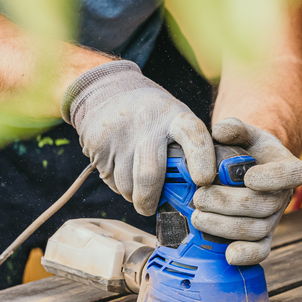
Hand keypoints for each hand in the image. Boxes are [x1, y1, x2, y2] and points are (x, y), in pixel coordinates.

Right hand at [62, 60, 214, 215]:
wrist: (106, 91)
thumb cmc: (153, 117)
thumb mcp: (175, 119)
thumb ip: (188, 150)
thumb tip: (201, 193)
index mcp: (175, 116)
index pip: (193, 136)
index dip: (201, 160)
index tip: (203, 181)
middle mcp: (147, 123)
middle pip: (149, 175)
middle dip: (150, 200)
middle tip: (149, 209)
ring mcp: (120, 133)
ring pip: (127, 184)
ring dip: (133, 194)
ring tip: (137, 184)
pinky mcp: (98, 144)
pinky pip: (110, 180)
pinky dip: (118, 185)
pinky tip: (122, 168)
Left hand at [190, 118, 301, 264]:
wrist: (246, 169)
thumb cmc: (245, 149)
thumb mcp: (242, 132)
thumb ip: (233, 127)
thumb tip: (219, 132)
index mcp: (288, 167)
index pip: (290, 175)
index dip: (272, 179)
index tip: (248, 177)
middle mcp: (284, 196)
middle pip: (264, 206)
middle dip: (229, 203)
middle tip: (200, 197)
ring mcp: (274, 219)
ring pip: (256, 229)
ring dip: (224, 226)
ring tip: (197, 216)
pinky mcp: (262, 237)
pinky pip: (261, 251)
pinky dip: (246, 256)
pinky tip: (228, 255)